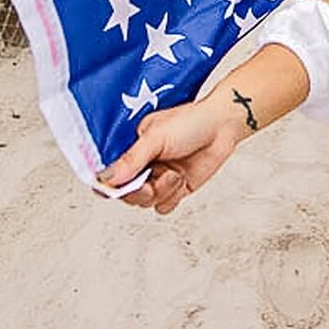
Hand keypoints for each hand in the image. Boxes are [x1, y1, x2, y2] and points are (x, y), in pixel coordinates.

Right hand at [95, 94, 243, 214]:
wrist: (222, 126)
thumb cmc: (190, 121)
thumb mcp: (156, 137)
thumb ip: (132, 160)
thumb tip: (106, 179)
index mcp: (133, 149)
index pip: (111, 174)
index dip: (110, 185)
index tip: (116, 189)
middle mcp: (144, 165)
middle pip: (127, 194)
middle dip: (139, 192)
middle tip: (150, 184)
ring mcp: (159, 178)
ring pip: (146, 203)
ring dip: (161, 192)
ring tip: (175, 174)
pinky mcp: (176, 188)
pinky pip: (164, 206)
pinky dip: (173, 197)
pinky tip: (182, 180)